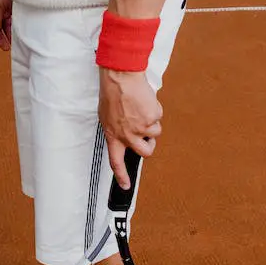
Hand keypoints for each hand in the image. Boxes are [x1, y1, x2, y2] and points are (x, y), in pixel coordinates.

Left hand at [98, 69, 161, 188]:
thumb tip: (125, 137)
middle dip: (150, 146)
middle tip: (148, 137)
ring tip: (141, 109)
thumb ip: (116, 130)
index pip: (116, 162)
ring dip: (152, 123)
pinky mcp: (153, 117)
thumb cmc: (112, 95)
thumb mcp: (107, 117)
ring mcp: (141, 127)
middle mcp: (128, 136)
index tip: (126, 186)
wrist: (121, 78)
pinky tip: (145, 101)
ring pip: (155, 133)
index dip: (121, 176)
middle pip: (145, 152)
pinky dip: (155, 110)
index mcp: (113, 136)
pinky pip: (159, 117)